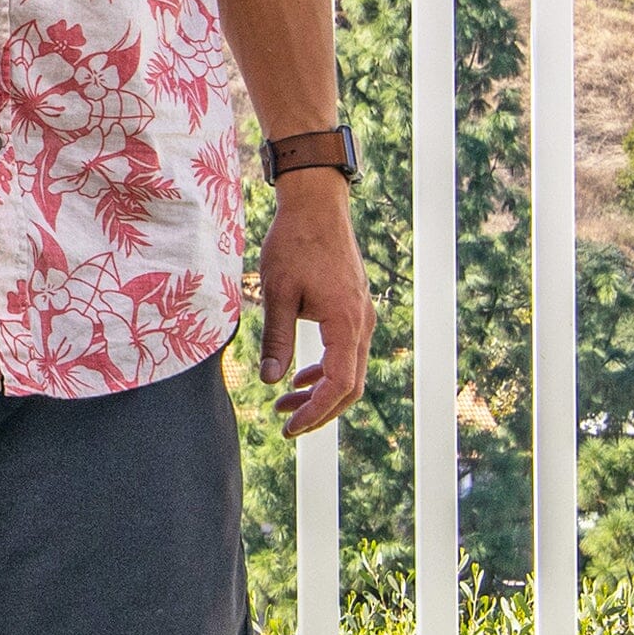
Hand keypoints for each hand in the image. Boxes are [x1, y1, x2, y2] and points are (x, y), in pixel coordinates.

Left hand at [254, 173, 372, 437]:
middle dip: (318, 411)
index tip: (288, 427)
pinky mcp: (355, 309)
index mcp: (346, 323)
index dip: (314, 412)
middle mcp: (362, 324)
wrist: (317, 207)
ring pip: (350, 371)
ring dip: (320, 392)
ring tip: (283, 405)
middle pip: (350, 386)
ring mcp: (362, 316)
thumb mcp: (276, 293)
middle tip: (284, 425)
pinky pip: (347, 353)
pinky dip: (326, 371)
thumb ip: (276, 340)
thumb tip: (271, 382)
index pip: (339, 384)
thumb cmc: (294, 245)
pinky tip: (300, 377)